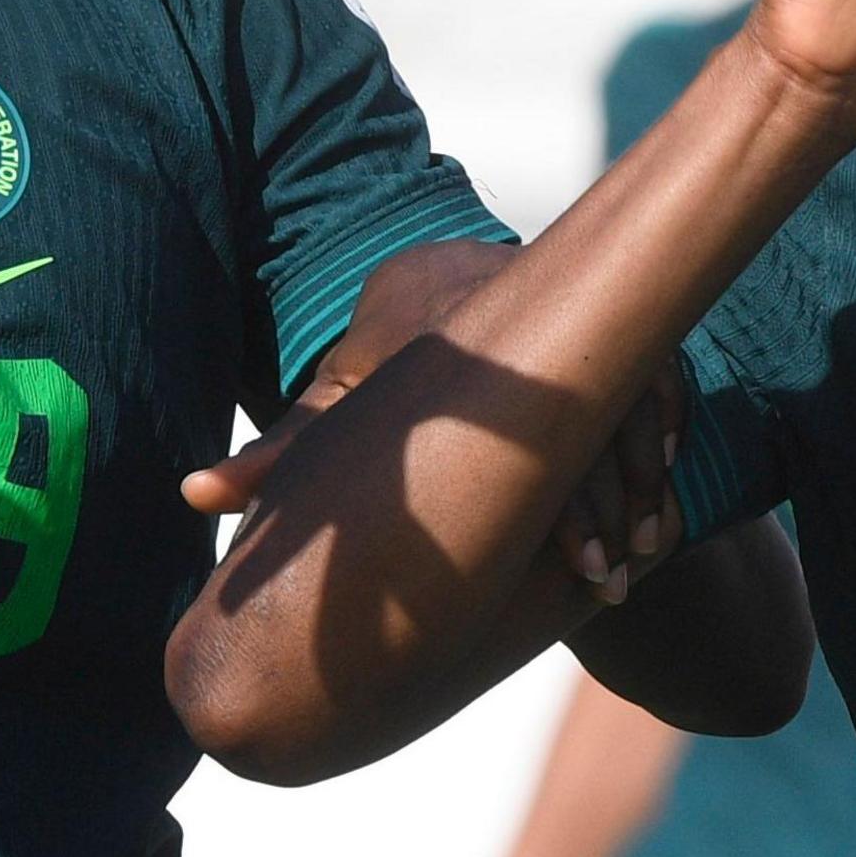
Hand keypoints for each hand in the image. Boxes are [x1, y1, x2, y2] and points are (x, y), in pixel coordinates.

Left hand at [180, 243, 682, 603]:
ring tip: (640, 557)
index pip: (519, 434)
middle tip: (609, 582)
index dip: (564, 510)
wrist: (454, 274)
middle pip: (589, 429)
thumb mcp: (338, 401)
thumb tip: (191, 497)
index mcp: (456, 350)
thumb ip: (279, 453)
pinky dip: (663, 445)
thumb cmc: (386, 361)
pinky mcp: (620, 324)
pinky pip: (660, 386)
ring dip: (644, 489)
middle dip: (610, 511)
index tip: (577, 573)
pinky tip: (661, 510)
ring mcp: (581, 325)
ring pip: (635, 409)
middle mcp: (527, 330)